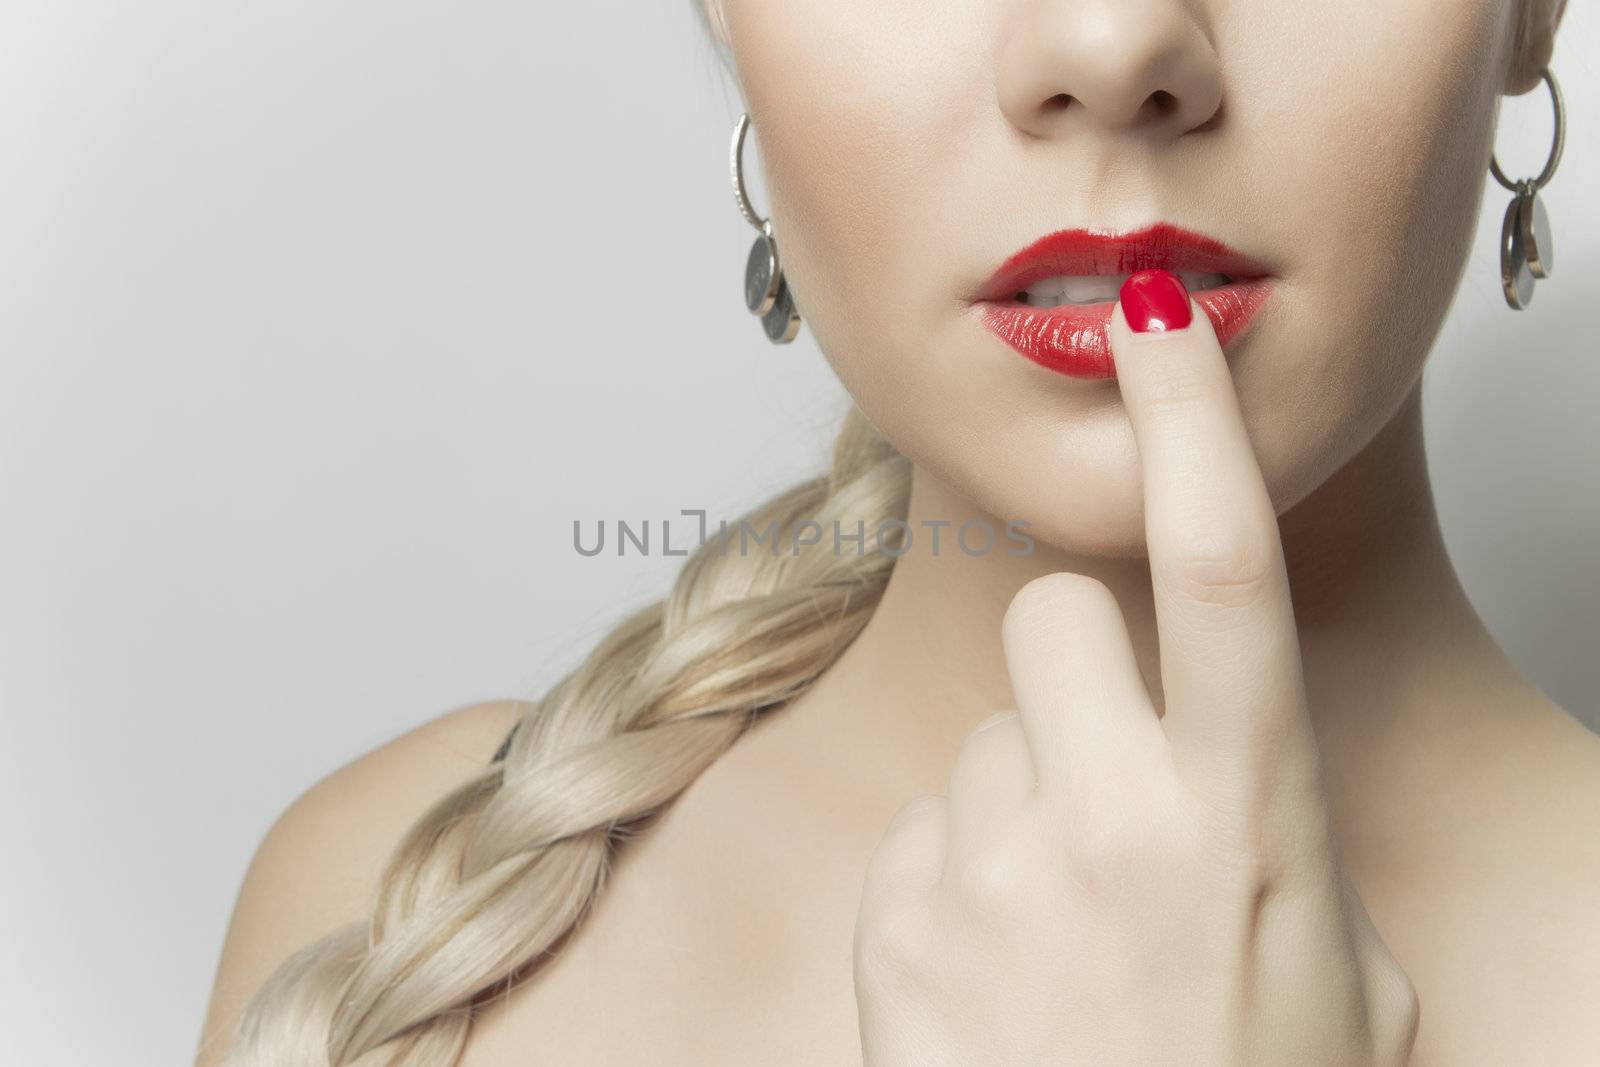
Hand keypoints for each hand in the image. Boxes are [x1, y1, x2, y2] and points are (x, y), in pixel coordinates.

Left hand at [851, 270, 1419, 1065]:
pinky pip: (926, 825)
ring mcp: (984, 862)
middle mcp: (1106, 814)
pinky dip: (958, 877)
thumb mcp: (1337, 972)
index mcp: (1244, 812)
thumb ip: (1279, 837)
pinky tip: (998, 977)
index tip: (1156, 315)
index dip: (1194, 422)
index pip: (1223, 565)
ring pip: (990, 734)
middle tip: (1112, 786)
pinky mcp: (893, 912)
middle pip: (1058, 620)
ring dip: (1025, 798)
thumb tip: (1217, 774)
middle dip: (1085, 673)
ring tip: (1059, 929)